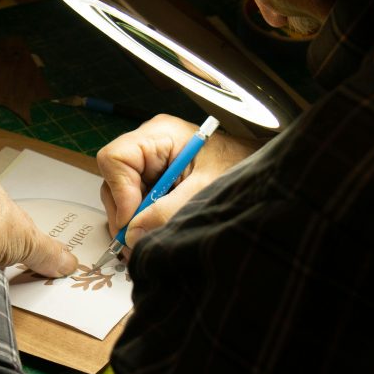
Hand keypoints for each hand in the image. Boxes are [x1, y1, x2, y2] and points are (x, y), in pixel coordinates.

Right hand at [97, 114, 261, 248]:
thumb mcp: (204, 191)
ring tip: (150, 236)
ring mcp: (150, 161)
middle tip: (138, 239)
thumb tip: (134, 235)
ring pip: (121, 192)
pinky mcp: (154, 177)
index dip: (120, 192)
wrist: (260, 173)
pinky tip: (156, 229)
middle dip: (124, 212)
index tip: (133, 221)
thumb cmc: (239, 167)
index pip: (115, 158)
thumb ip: (168, 212)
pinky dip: (142, 219)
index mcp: (160, 134)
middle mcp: (149, 144)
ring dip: (133, 218)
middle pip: (114, 178)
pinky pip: (135, 199)